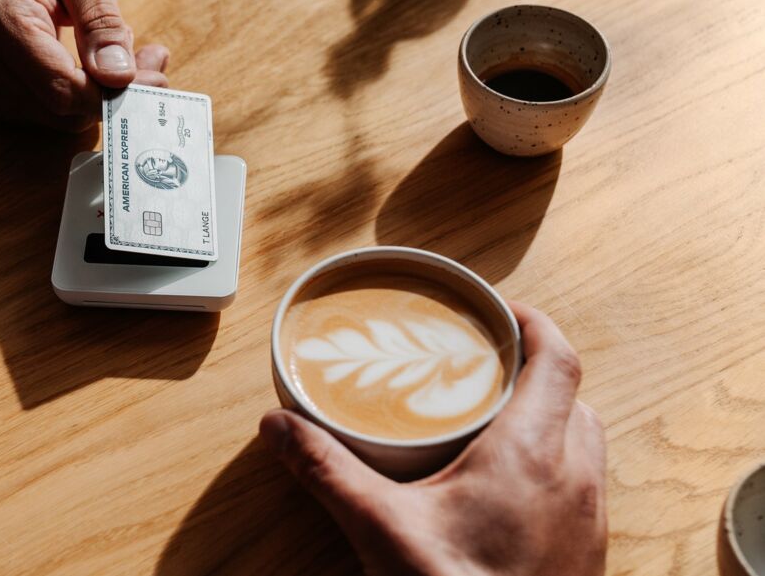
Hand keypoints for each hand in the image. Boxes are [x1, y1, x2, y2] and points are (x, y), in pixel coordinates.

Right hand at [0, 0, 169, 130]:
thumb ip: (102, 22)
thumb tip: (118, 77)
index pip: (61, 86)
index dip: (112, 92)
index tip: (153, 75)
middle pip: (58, 109)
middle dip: (111, 93)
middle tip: (150, 62)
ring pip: (53, 118)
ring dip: (95, 97)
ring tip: (119, 55)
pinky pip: (40, 114)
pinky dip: (74, 99)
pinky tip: (90, 67)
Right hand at [259, 302, 606, 575]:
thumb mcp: (379, 526)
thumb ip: (327, 469)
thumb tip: (278, 427)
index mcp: (531, 453)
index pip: (559, 361)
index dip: (537, 326)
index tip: (505, 315)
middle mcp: (574, 478)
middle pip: (575, 397)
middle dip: (537, 374)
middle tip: (490, 370)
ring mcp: (589, 520)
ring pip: (586, 443)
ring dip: (552, 421)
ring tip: (499, 427)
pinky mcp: (588, 556)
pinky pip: (584, 488)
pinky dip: (557, 469)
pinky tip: (512, 493)